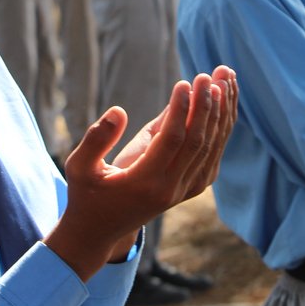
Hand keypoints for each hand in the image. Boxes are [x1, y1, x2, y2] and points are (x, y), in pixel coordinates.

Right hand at [44, 68, 236, 280]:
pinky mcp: (193, 187)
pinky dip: (221, 126)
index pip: (172, 141)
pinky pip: (213, 153)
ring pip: (211, 147)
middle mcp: (171, 189)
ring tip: (224, 80)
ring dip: (220, 112)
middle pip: (198, 142)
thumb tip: (119, 111)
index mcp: (145, 183)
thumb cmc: (86, 194)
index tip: (184, 82)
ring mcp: (186, 190)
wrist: (100, 231)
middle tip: (210, 74)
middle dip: (206, 105)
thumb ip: (96, 140)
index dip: (180, 110)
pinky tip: (224, 101)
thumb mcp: (80, 168)